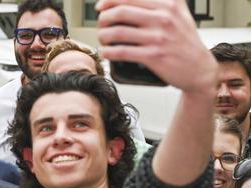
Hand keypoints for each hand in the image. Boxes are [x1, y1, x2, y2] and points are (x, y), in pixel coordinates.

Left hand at [96, 0, 217, 93]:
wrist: (200, 68)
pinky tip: (105, 52)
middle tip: (101, 25)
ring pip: (118, 32)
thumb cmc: (185, 41)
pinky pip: (122, 52)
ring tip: (102, 39)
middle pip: (121, 12)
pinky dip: (108, 52)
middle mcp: (164, 18)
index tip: (100, 7)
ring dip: (103, 35)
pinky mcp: (154, 56)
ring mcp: (159, 38)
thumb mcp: (180, 13)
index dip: (108, 0)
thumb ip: (162, 1)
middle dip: (103, 19)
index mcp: (168, 4)